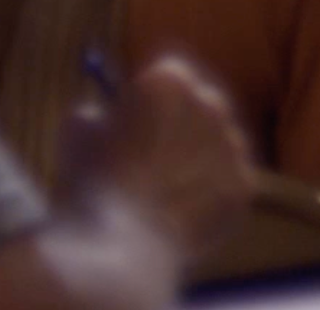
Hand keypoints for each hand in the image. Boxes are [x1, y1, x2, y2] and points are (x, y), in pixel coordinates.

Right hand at [88, 56, 252, 261]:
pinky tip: (179, 215)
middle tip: (155, 155)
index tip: (139, 117)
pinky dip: (207, 197)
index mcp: (169, 82)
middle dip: (181, 125)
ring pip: (217, 146)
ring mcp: (234, 146)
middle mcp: (212, 105)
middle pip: (201, 105)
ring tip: (161, 193)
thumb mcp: (76, 135)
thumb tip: (102, 117)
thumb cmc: (91, 184)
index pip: (169, 76)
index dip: (151, 99)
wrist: (121, 244)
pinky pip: (226, 184)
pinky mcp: (244, 186)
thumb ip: (94, 116)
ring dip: (197, 160)